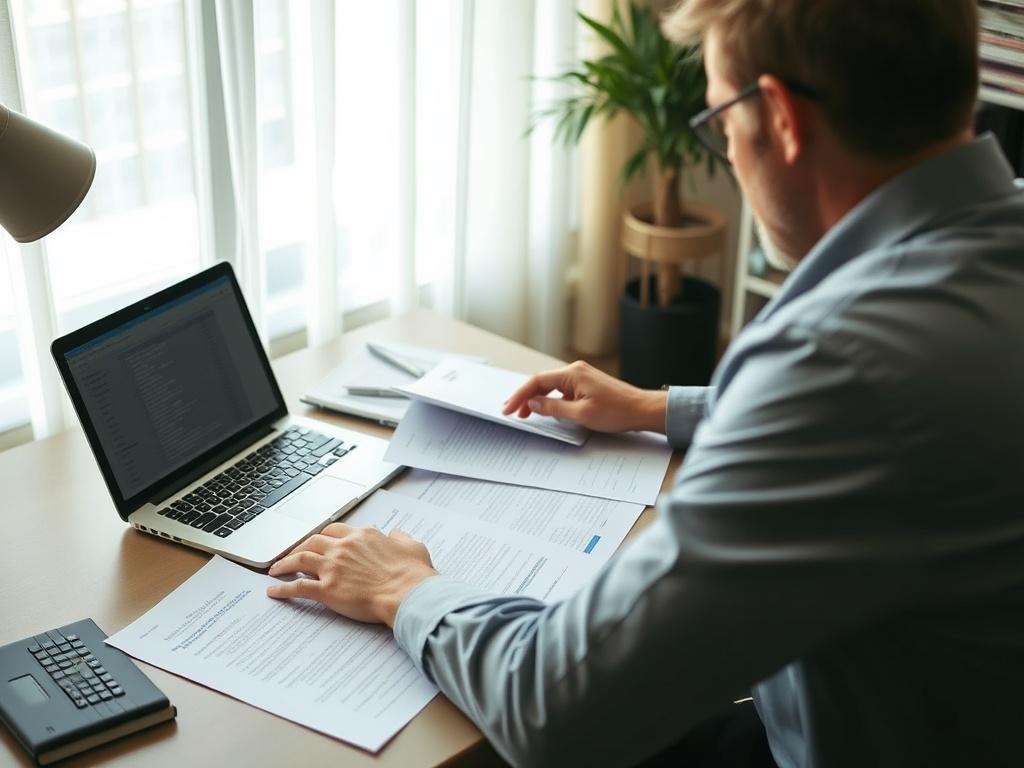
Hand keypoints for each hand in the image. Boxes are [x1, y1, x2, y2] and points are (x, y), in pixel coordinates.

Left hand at [266, 523, 437, 626]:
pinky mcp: (327, 589)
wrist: (408, 595)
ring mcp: (333, 567)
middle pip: (313, 541)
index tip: (319, 541)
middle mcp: (344, 547)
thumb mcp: (413, 547)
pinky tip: (274, 591)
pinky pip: (298, 587)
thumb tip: (397, 534)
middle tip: (292, 553)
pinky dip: (283, 588)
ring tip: (275, 569)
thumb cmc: (413, 574)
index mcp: (363, 536)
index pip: (336, 530)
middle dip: (300, 546)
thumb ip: (402, 538)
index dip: (324, 536)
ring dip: (285, 563)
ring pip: (300, 559)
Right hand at [502, 361, 667, 433]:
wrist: (641, 409)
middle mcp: (575, 371)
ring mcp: (581, 377)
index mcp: (572, 374)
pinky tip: (545, 409)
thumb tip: (533, 403)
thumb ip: (553, 408)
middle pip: (542, 382)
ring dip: (537, 399)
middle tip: (512, 411)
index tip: (508, 408)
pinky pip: (561, 389)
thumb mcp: (580, 414)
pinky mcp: (586, 384)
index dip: (520, 395)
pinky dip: (550, 399)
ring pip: (551, 386)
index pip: (537, 381)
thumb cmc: (617, 411)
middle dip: (525, 397)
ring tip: (525, 413)